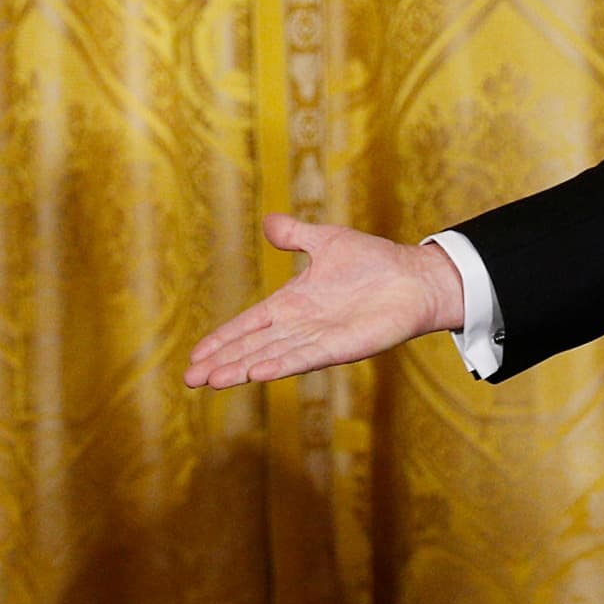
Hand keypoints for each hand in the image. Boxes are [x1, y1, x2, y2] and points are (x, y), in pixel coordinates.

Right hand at [184, 215, 466, 387]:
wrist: (415, 277)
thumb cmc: (374, 261)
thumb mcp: (327, 240)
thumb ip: (296, 236)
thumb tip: (269, 222)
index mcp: (292, 304)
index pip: (249, 325)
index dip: (222, 340)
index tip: (196, 355)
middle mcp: (301, 326)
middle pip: (252, 347)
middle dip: (221, 363)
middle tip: (189, 380)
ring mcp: (320, 339)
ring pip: (272, 357)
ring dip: (242, 369)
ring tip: (213, 382)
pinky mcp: (342, 346)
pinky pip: (306, 358)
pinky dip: (281, 365)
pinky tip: (258, 375)